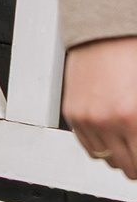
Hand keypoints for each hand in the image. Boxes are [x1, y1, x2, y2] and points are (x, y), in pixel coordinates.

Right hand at [64, 36, 136, 179]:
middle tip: (136, 150)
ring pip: (104, 159)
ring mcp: (86, 118)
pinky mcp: (72, 113)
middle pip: (126, 167)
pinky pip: (86, 145)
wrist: (106, 34)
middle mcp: (107, 121)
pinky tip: (109, 133)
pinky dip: (99, 144)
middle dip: (135, 162)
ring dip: (117, 154)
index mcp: (132, 117)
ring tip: (125, 141)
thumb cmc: (133, 58)